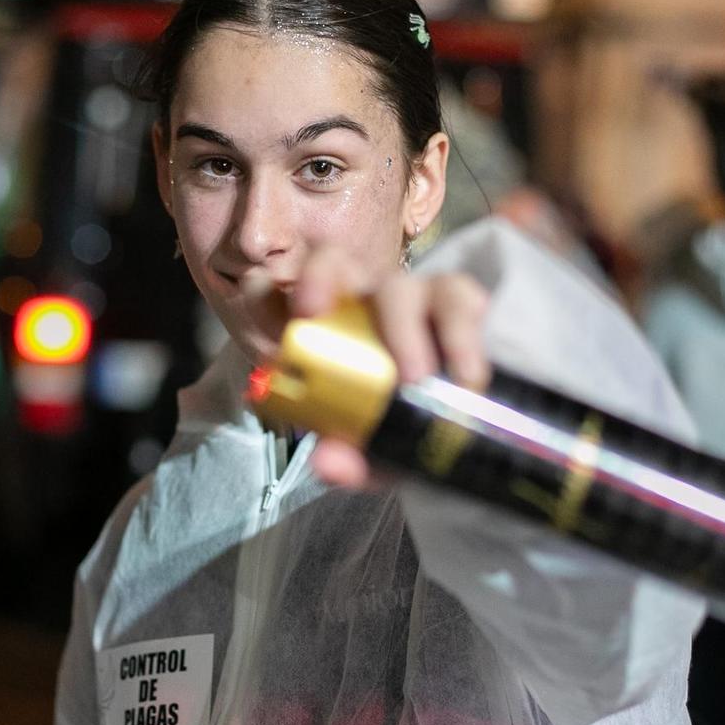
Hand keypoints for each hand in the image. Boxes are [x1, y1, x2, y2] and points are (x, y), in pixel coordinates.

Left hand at [280, 245, 489, 488]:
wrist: (462, 435)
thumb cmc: (401, 432)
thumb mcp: (370, 457)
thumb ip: (347, 461)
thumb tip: (329, 462)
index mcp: (320, 330)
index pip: (275, 294)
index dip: (262, 293)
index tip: (257, 300)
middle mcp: (359, 301)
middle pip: (332, 262)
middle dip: (318, 279)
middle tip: (312, 314)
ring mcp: (410, 297)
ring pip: (401, 286)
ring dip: (403, 328)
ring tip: (415, 379)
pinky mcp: (458, 303)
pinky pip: (461, 299)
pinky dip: (461, 336)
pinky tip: (467, 376)